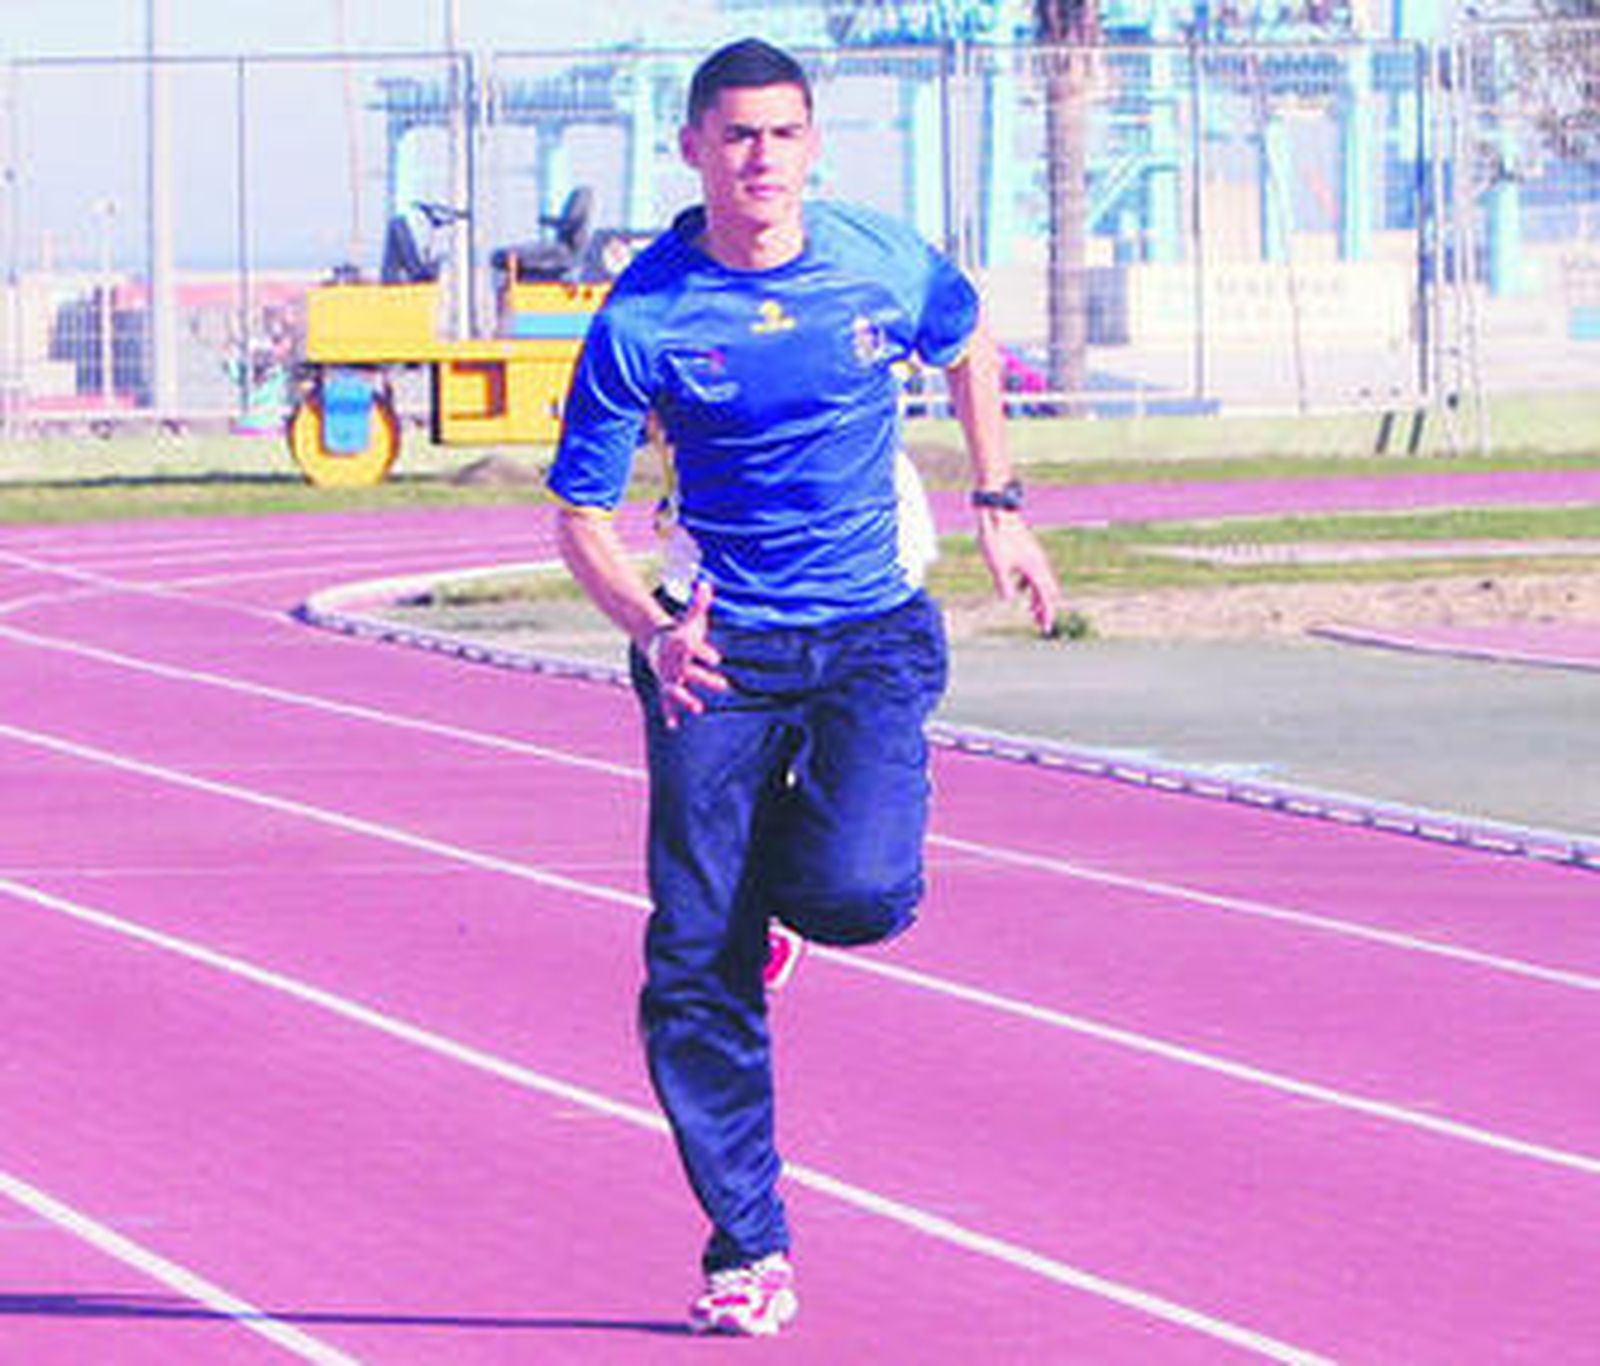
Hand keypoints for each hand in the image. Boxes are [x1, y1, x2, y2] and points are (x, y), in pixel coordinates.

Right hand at [645, 580, 728, 727]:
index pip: (693, 648)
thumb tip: (705, 584)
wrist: (656, 641)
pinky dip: (668, 713)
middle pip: (690, 671)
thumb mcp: (690, 618)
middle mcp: (675, 662)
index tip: (716, 659)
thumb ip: (699, 603)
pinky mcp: (666, 685)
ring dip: (685, 698)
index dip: (704, 653)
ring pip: (676, 688)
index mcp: (682, 645)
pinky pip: (665, 701)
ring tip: (698, 707)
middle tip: (723, 684)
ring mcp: (669, 675)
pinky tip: (673, 725)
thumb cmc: (680, 631)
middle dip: (704, 678)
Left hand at [977, 510, 1061, 636]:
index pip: (1046, 597)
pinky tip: (1018, 589)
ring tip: (1031, 611)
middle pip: (1047, 591)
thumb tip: (1007, 599)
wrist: (996, 510)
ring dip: (1037, 597)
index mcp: (1035, 569)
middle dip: (1045, 608)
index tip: (1046, 629)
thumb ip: (1003, 585)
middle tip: (1041, 624)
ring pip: (1041, 581)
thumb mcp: (996, 565)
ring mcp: (1034, 555)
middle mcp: (1039, 562)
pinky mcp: (1027, 550)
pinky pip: (1032, 572)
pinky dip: (1029, 585)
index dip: (1047, 614)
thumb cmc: (996, 537)